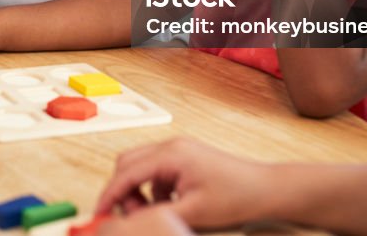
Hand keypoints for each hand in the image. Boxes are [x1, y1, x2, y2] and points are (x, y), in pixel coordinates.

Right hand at [96, 138, 271, 230]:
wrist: (266, 189)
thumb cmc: (236, 197)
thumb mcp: (192, 213)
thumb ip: (156, 215)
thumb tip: (129, 221)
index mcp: (171, 155)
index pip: (127, 172)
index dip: (110, 194)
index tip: (99, 213)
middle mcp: (171, 146)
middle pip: (128, 163)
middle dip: (122, 190)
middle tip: (129, 217)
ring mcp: (179, 149)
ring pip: (140, 166)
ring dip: (138, 191)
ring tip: (152, 213)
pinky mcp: (185, 158)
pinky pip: (156, 171)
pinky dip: (153, 189)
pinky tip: (168, 206)